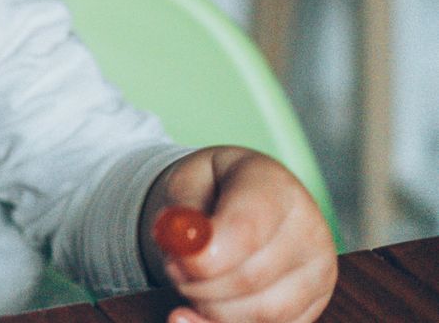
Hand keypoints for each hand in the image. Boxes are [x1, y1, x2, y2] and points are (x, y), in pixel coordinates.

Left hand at [142, 147, 336, 322]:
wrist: (239, 198)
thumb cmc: (212, 189)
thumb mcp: (187, 181)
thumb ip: (182, 211)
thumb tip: (182, 247)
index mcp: (274, 187)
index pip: (247, 228)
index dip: (208, 254)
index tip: (176, 262)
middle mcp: (308, 230)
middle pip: (251, 277)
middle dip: (198, 283)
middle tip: (172, 269)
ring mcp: (317, 272)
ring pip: (260, 312)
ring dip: (209, 307)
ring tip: (189, 282)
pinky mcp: (313, 305)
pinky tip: (192, 317)